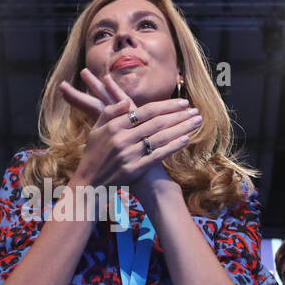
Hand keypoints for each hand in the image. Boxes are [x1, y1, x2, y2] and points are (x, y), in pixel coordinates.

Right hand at [60, 68, 199, 189]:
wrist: (88, 184)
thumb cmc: (93, 156)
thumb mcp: (96, 131)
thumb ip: (109, 113)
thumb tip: (127, 100)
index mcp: (113, 126)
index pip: (145, 111)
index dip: (166, 106)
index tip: (182, 103)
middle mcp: (122, 139)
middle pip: (157, 123)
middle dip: (179, 115)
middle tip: (195, 111)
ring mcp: (128, 154)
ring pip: (160, 137)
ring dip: (181, 128)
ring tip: (196, 122)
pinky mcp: (134, 169)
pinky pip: (157, 155)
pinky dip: (172, 147)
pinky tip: (185, 139)